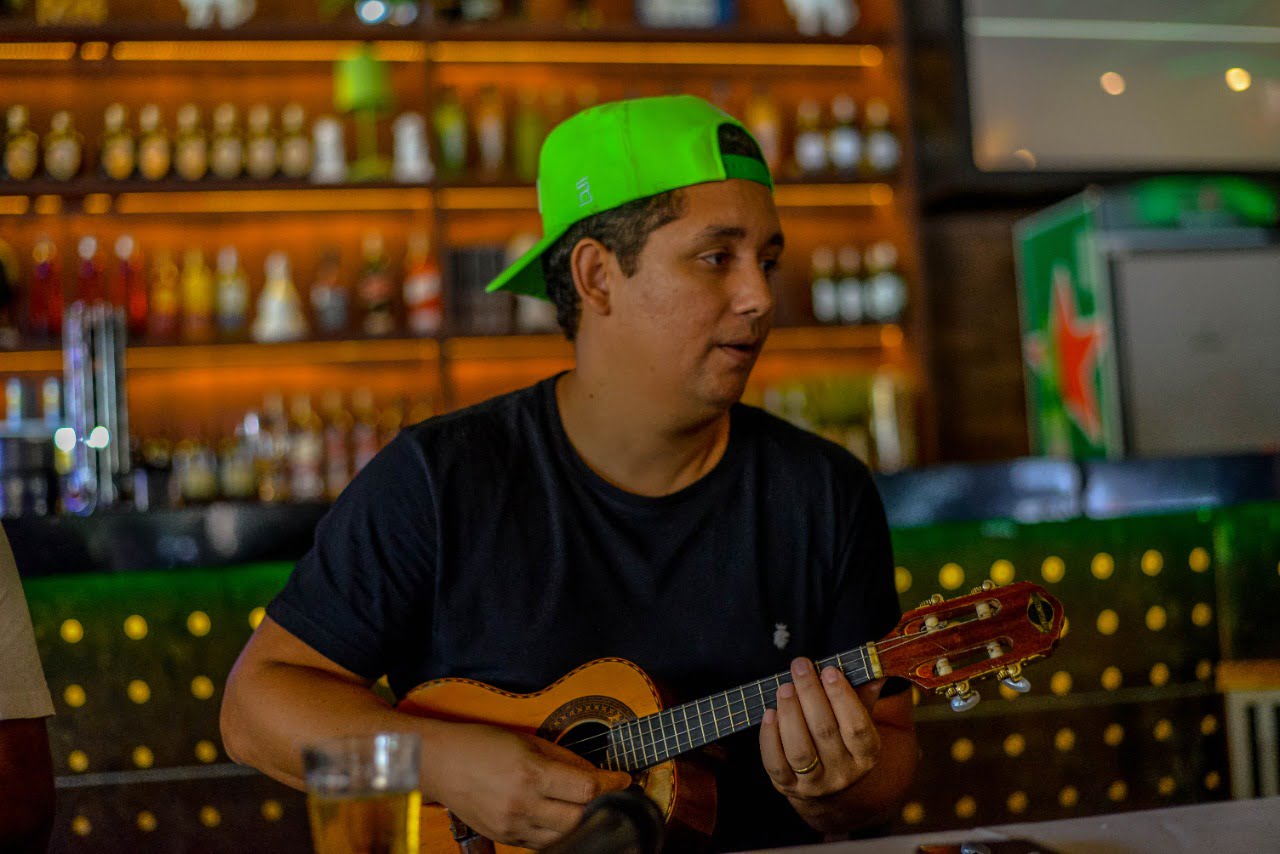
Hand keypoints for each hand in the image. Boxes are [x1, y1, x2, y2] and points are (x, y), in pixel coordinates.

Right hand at [427, 723, 631, 848]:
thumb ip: (564, 758)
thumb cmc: (481, 743)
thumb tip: (596, 773)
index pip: (587, 787)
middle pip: (580, 817)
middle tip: (614, 795)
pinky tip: (564, 819)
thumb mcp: (527, 740)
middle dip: (603, 806)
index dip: (613, 783)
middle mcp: (523, 805)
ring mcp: (512, 826)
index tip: (625, 778)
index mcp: (530, 774)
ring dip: (582, 823)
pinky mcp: (504, 838)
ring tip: (592, 808)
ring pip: (564, 836)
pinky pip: (541, 844)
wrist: (438, 763)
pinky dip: (558, 833)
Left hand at [759, 657, 883, 801]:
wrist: (826, 791)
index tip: (828, 670)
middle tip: (800, 666)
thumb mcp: (859, 722)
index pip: (857, 725)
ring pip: (800, 750)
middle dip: (810, 693)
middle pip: (825, 731)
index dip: (842, 697)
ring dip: (790, 714)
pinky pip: (776, 763)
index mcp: (866, 755)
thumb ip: (864, 696)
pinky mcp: (788, 787)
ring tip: (785, 688)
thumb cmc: (842, 742)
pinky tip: (769, 713)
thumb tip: (874, 670)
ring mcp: (815, 783)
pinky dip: (770, 737)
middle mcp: (843, 773)